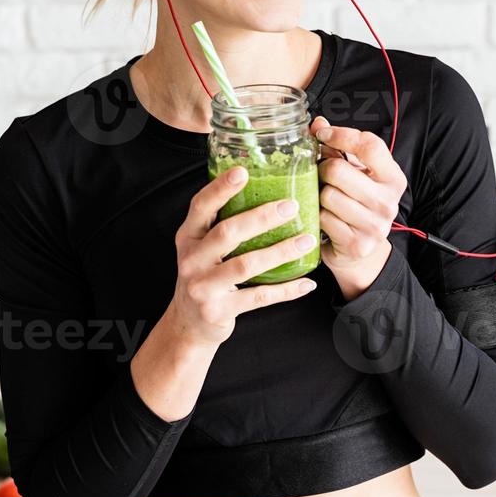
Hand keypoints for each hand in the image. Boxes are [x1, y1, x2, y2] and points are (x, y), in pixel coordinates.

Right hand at [168, 166, 318, 347]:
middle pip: (227, 233)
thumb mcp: (201, 248)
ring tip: (306, 240)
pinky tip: (307, 282)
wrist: (188, 325)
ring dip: (280, 251)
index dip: (220, 189)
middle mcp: (191, 260)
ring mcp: (203, 287)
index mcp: (188, 237)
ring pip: (246, 265)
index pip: (200, 207)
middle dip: (261, 218)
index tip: (243, 171)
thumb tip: (262, 189)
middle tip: (291, 206)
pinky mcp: (219, 310)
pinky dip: (286, 290)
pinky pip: (259, 297)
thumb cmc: (204, 276)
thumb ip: (220, 223)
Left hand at [310, 115, 405, 294]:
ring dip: (320, 196)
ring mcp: (375, 225)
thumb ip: (338, 148)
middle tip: (323, 176)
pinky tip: (327, 219)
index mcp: (393, 178)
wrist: (361, 252)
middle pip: (339, 170)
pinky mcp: (358, 243)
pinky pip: (324, 218)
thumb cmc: (356, 205)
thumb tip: (318, 123)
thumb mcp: (355, 174)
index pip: (369, 145)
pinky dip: (319, 217)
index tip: (323, 135)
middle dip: (323, 170)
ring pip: (328, 195)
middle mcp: (388, 201)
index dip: (341, 135)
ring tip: (326, 201)